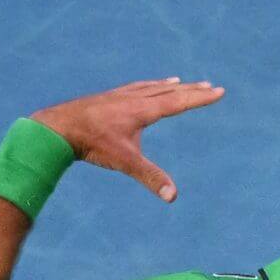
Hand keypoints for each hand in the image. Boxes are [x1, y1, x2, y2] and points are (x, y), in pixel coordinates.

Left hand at [31, 78, 226, 202]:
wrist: (60, 127)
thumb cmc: (93, 144)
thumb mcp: (125, 162)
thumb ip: (150, 177)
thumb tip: (172, 196)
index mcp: (144, 110)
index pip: (179, 102)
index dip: (200, 98)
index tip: (219, 91)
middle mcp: (135, 98)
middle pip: (169, 91)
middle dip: (191, 90)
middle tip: (210, 86)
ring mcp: (120, 96)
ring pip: (151, 87)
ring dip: (169, 86)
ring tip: (180, 82)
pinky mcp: (108, 98)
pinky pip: (134, 88)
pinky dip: (146, 86)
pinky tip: (143, 89)